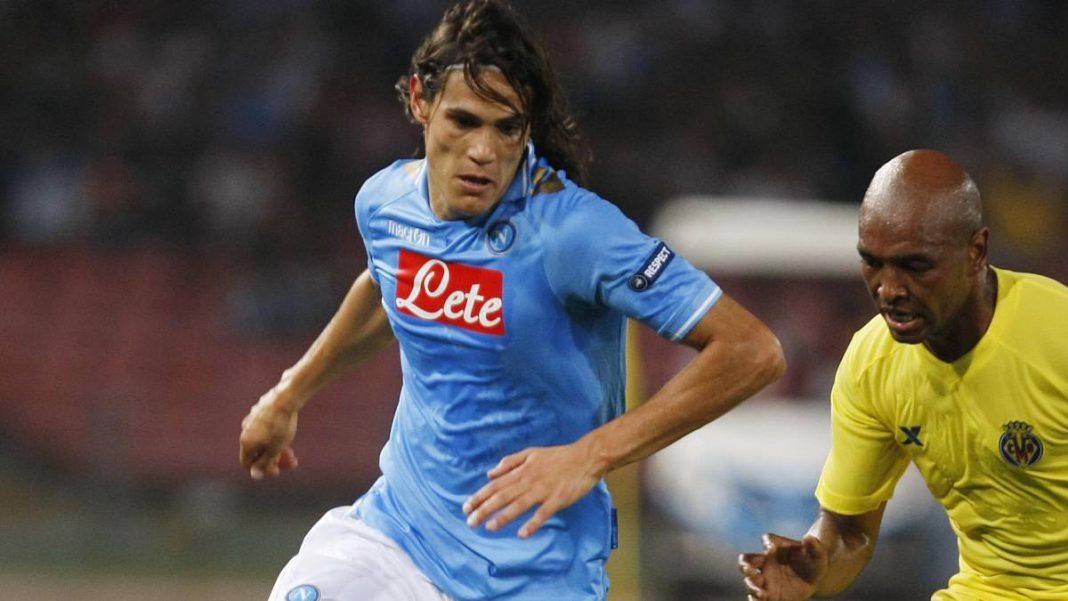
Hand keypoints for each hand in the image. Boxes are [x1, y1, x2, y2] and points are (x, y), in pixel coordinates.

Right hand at [238, 391, 300, 479]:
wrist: (286, 398)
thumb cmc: (280, 426)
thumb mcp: (275, 450)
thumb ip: (264, 463)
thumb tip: (254, 474)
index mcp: (246, 443)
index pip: (247, 463)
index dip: (261, 470)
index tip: (277, 470)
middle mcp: (245, 431)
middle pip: (257, 452)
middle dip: (274, 459)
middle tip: (291, 462)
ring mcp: (252, 420)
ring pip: (262, 440)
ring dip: (277, 449)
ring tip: (292, 452)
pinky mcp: (260, 412)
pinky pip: (265, 429)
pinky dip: (275, 436)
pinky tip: (287, 435)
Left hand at [463, 444, 601, 537]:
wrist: (585, 457)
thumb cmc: (558, 456)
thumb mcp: (531, 452)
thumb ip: (510, 462)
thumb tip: (490, 473)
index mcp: (521, 471)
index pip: (495, 485)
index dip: (479, 496)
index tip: (466, 508)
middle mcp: (529, 480)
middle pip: (502, 496)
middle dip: (485, 509)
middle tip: (470, 522)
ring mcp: (543, 490)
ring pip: (519, 505)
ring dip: (503, 517)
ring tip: (489, 528)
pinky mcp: (558, 499)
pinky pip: (543, 513)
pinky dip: (532, 523)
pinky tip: (522, 534)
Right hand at [738, 533, 828, 600]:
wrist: (814, 580)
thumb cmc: (814, 562)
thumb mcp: (818, 554)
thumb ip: (814, 546)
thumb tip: (808, 538)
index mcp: (775, 548)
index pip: (767, 540)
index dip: (767, 542)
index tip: (772, 548)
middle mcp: (765, 562)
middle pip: (746, 560)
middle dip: (746, 565)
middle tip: (751, 571)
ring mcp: (765, 578)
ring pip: (749, 580)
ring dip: (752, 586)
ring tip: (762, 593)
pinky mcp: (768, 593)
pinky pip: (756, 597)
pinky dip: (755, 600)